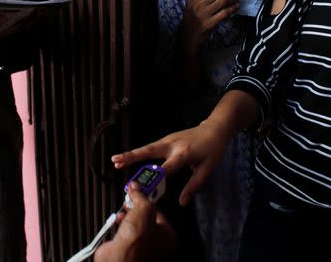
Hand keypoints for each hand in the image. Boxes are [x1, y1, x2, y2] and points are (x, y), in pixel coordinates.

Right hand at [93, 183, 176, 261]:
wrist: (119, 257)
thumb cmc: (137, 241)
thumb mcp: (144, 209)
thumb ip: (141, 197)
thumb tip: (137, 188)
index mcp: (167, 235)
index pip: (159, 211)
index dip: (149, 199)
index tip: (141, 190)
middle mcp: (156, 243)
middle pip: (146, 217)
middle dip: (137, 207)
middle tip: (131, 197)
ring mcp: (141, 246)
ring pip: (135, 224)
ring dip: (127, 214)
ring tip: (124, 208)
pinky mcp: (126, 247)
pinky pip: (124, 231)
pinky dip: (120, 224)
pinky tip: (117, 220)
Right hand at [110, 120, 231, 206]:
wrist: (215, 128)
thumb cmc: (212, 149)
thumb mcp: (207, 169)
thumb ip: (194, 186)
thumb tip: (182, 202)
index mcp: (184, 153)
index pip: (167, 167)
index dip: (155, 177)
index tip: (144, 187)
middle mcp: (172, 145)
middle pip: (149, 152)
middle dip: (132, 157)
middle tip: (116, 162)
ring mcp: (167, 140)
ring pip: (147, 148)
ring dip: (131, 154)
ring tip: (115, 161)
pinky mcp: (166, 139)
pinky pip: (150, 148)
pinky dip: (138, 153)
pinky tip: (128, 158)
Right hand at [179, 0, 238, 54]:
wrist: (188, 36)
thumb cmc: (193, 17)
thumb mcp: (193, 3)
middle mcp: (198, 3)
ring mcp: (204, 13)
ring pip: (223, 0)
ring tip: (234, 0)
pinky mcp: (210, 23)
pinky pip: (225, 12)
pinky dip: (233, 8)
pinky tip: (235, 7)